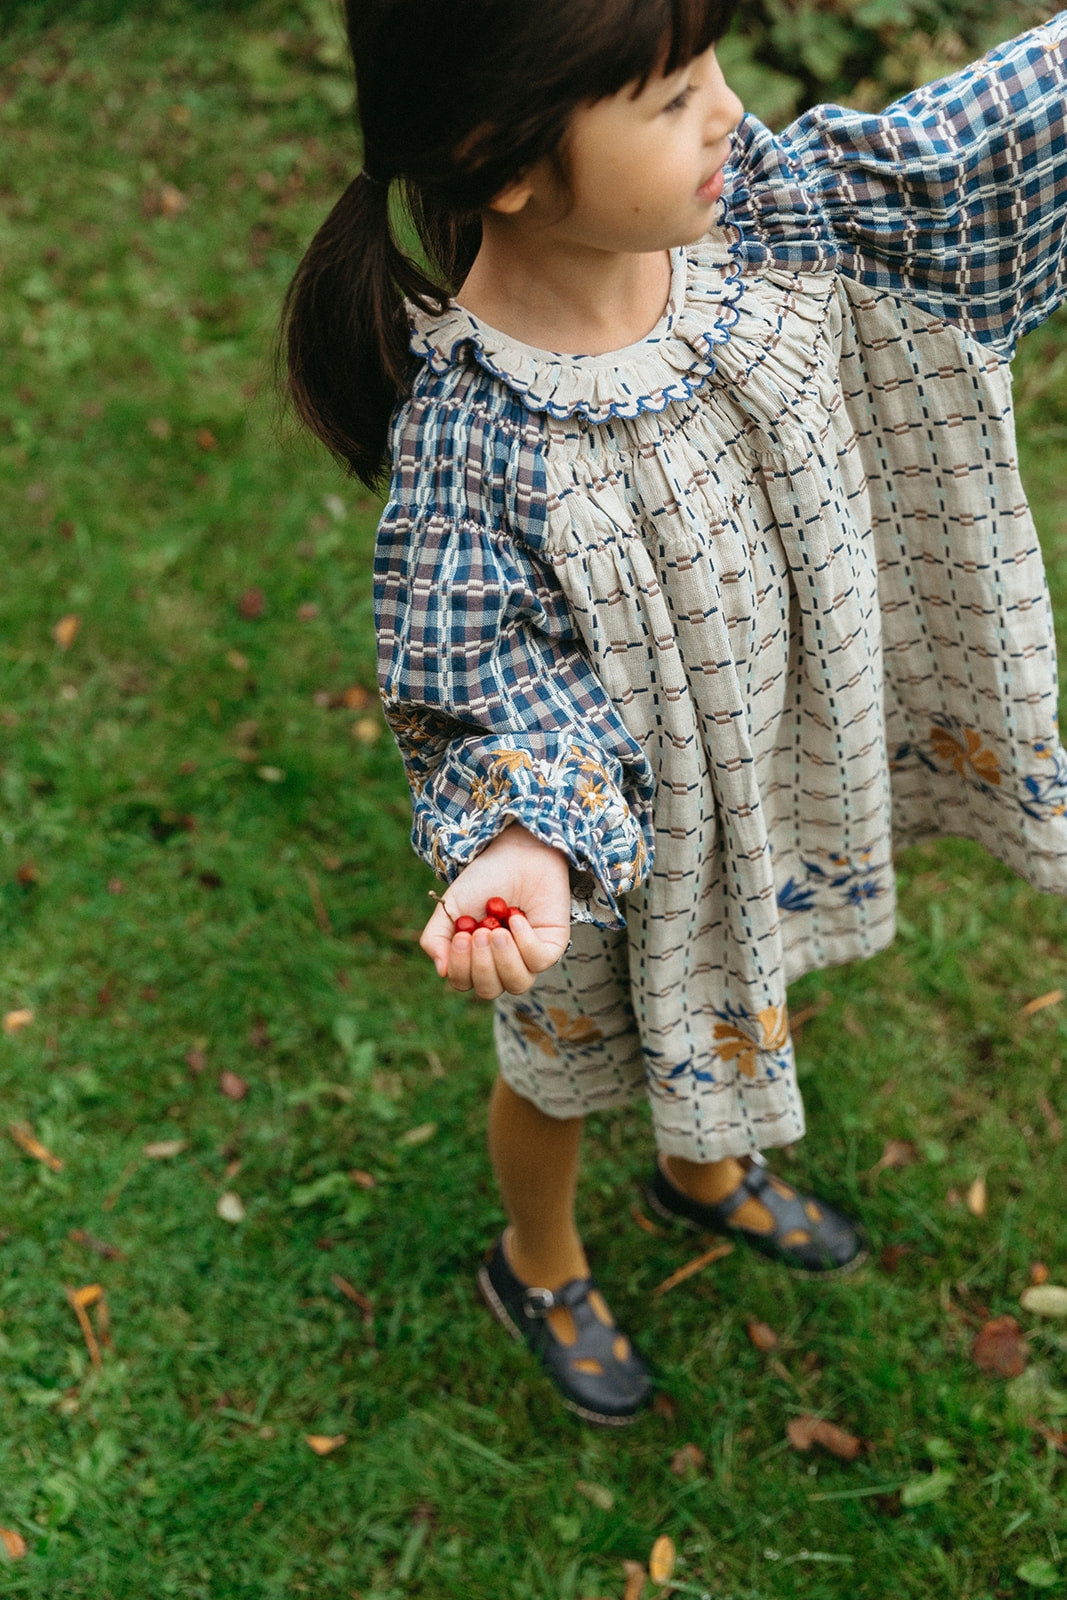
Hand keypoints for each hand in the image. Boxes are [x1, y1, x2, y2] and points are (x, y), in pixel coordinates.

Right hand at [420, 824, 570, 998]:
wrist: (516, 855)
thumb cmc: (482, 881)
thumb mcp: (451, 907)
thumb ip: (436, 938)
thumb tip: (441, 971)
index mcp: (474, 958)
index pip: (464, 983)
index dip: (461, 968)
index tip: (462, 937)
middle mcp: (500, 964)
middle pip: (490, 990)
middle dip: (483, 964)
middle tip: (480, 933)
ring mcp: (527, 958)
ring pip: (517, 983)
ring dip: (504, 959)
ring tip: (498, 931)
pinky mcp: (550, 948)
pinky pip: (538, 962)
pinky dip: (525, 942)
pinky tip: (517, 918)